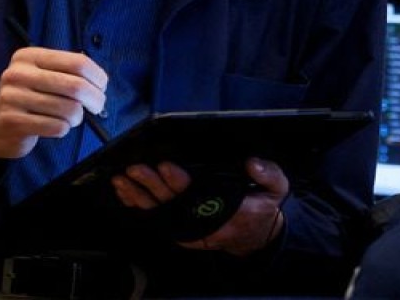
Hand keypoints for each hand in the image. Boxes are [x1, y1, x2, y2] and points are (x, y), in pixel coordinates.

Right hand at [0, 47, 107, 159]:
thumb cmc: (28, 98)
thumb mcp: (42, 75)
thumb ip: (68, 72)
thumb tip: (100, 81)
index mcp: (29, 56)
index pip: (77, 62)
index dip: (97, 76)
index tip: (102, 87)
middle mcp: (18, 73)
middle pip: (76, 86)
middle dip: (95, 99)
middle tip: (97, 106)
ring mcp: (13, 97)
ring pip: (69, 109)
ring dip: (77, 117)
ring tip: (71, 118)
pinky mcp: (13, 121)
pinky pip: (57, 127)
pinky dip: (64, 128)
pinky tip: (56, 126)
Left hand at [112, 157, 289, 255]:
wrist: (256, 236)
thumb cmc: (264, 207)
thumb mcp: (277, 189)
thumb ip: (267, 174)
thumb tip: (251, 163)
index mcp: (227, 209)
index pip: (198, 193)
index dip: (179, 181)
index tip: (166, 166)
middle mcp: (204, 221)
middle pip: (172, 202)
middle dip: (151, 185)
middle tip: (136, 169)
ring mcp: (189, 227)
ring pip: (159, 212)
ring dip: (138, 195)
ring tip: (122, 179)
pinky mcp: (180, 228)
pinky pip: (156, 216)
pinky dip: (139, 204)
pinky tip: (125, 192)